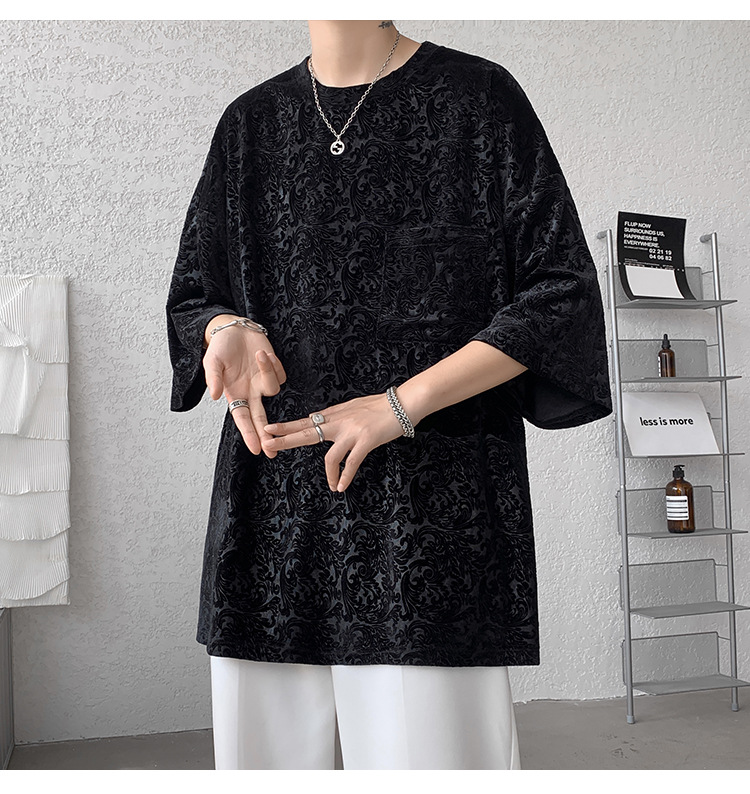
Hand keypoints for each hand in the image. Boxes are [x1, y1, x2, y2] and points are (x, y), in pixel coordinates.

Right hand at [203, 325, 286, 456]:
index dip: (249, 434)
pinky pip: (280, 375)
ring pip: (274, 389)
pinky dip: (273, 365)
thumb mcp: (212, 362)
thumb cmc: (221, 347)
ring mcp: (263, 381)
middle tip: (273, 450)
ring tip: (257, 356)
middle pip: (262, 418)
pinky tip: (263, 354)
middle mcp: (250, 392)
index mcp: (235, 394)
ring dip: (267, 373)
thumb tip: (215, 397)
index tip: (256, 449)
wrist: (234, 328)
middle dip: (267, 434)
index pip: (243, 419)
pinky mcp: (274, 369)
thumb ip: (213, 379)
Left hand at [261, 393, 409, 491]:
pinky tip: (341, 487)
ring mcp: (352, 432)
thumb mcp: (353, 407)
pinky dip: (345, 476)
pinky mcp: (366, 441)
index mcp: (335, 414)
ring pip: (330, 455)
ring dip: (329, 474)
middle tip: (268, 446)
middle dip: (286, 440)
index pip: (305, 421)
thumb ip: (335, 415)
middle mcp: (339, 422)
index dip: (286, 427)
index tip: (268, 430)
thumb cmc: (381, 406)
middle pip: (307, 432)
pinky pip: (351, 462)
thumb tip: (316, 419)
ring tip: (331, 486)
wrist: (403, 403)